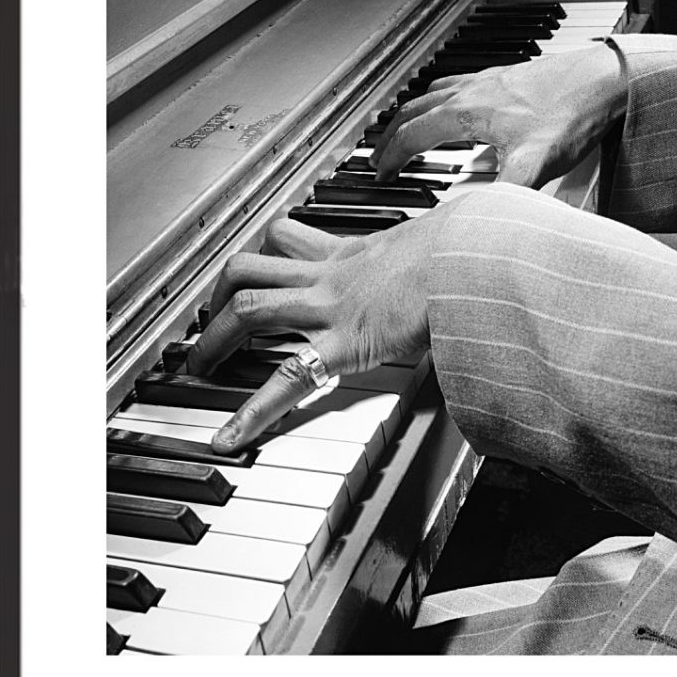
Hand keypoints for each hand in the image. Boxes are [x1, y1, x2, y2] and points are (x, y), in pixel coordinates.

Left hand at [186, 207, 459, 452]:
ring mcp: (332, 306)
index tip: (251, 269)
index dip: (263, 251)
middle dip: (215, 296)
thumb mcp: (440, 241)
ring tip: (199, 367)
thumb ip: (434, 248)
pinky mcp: (346, 342)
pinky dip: (252, 413)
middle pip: (249, 268)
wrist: (477, 255)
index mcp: (351, 252)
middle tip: (205, 322)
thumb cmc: (469, 247)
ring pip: (248, 308)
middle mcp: (331, 274)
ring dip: (213, 339)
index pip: (288, 238)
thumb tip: (464, 243)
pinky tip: (229, 439)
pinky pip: (285, 378)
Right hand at [370, 43, 627, 187]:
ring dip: (410, 114)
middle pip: (412, 113)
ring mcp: (485, 81)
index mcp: (466, 112)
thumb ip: (506, 192)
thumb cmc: (571, 113)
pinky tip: (451, 103)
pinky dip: (438, 97)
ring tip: (402, 129)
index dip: (392, 159)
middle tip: (380, 157)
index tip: (382, 175)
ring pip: (430, 95)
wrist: (601, 78)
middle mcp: (469, 92)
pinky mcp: (502, 77)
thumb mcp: (535, 162)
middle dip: (391, 137)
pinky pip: (455, 83)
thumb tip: (477, 218)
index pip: (411, 136)